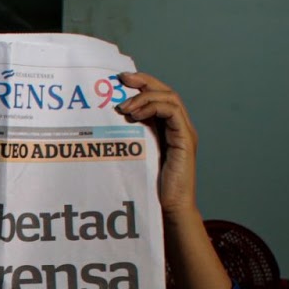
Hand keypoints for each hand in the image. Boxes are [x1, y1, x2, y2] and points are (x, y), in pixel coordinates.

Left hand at [115, 72, 197, 219]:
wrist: (169, 209)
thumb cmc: (148, 187)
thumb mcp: (133, 156)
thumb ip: (128, 139)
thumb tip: (103, 124)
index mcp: (167, 128)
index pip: (158, 96)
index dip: (142, 84)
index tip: (120, 79)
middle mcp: (178, 126)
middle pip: (166, 91)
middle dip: (144, 81)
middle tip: (122, 79)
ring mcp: (184, 132)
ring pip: (170, 98)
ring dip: (146, 96)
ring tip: (125, 106)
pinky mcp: (185, 140)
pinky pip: (173, 112)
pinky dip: (154, 107)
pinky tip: (135, 114)